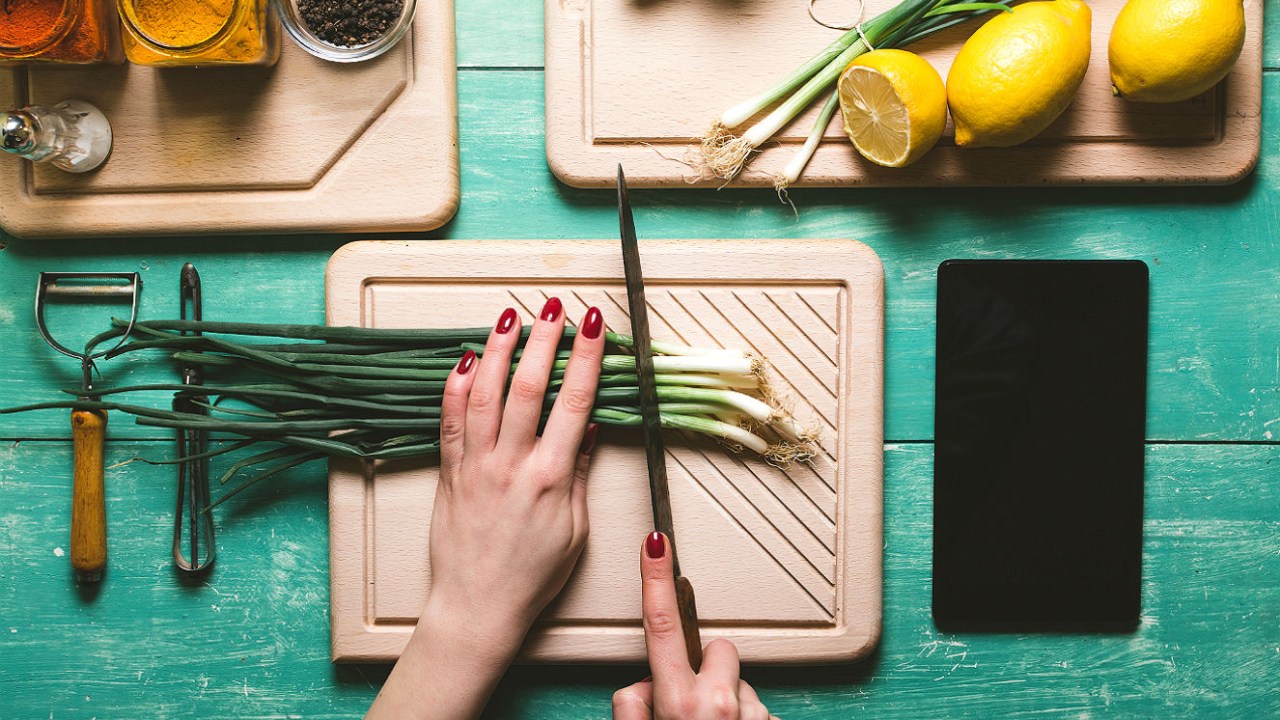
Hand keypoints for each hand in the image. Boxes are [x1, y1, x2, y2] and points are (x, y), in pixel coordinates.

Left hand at [368, 299, 605, 719]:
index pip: (574, 402)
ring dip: (500, 350)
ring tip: (511, 316)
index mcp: (551, 478)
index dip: (585, 357)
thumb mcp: (575, 530)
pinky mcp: (450, 474)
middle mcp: (512, 465)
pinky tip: (466, 359)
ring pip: (485, 394)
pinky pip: (449, 421)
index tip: (593, 325)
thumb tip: (588, 429)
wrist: (478, 607)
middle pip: (530, 387)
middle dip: (545, 339)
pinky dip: (455, 387)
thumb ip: (580, 475)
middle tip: (555, 305)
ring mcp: (476, 466)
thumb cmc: (531, 577)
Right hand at [612, 532, 775, 719]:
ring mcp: (751, 714)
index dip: (657, 578)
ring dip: (727, 702)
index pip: (662, 625)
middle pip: (718, 651)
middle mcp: (719, 703)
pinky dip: (744, 719)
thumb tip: (643, 685)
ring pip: (739, 682)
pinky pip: (757, 708)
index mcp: (679, 703)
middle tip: (692, 709)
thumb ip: (630, 705)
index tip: (656, 544)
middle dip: (707, 669)